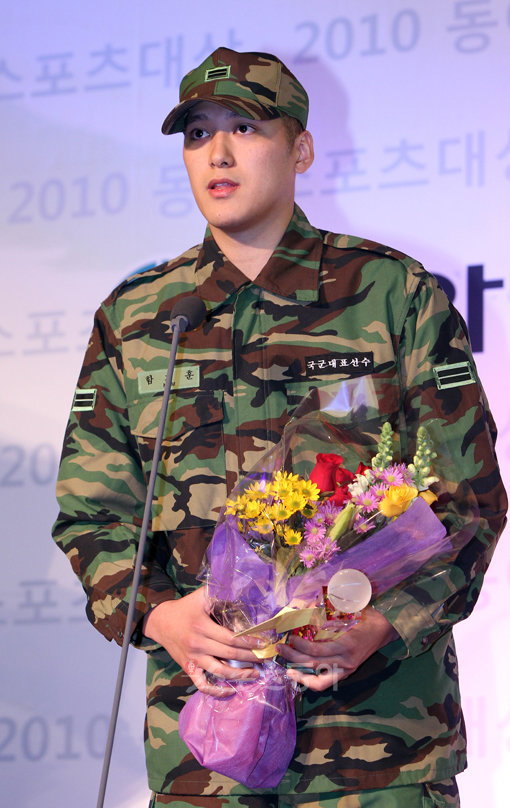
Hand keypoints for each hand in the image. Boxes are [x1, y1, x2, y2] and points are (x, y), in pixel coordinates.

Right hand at [143, 587, 260, 695]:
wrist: (160, 622)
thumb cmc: (185, 608)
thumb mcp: (201, 596)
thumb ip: (219, 593)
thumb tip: (240, 589)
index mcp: (202, 626)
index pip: (231, 638)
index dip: (249, 642)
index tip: (263, 643)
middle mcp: (198, 645)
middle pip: (229, 655)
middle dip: (250, 657)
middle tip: (266, 657)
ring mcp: (193, 659)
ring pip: (219, 672)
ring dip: (240, 674)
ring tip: (256, 673)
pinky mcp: (188, 668)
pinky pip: (202, 685)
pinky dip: (216, 691)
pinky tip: (231, 690)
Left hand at [277, 608, 398, 691]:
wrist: (386, 630)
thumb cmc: (367, 617)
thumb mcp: (349, 610)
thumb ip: (329, 612)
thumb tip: (304, 608)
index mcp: (347, 645)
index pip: (319, 651)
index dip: (301, 647)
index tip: (290, 638)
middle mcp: (346, 662)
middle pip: (315, 665)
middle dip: (293, 658)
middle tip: (279, 649)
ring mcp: (347, 670)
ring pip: (319, 681)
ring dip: (300, 674)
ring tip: (285, 667)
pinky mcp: (346, 674)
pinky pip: (325, 683)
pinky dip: (310, 681)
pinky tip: (299, 675)